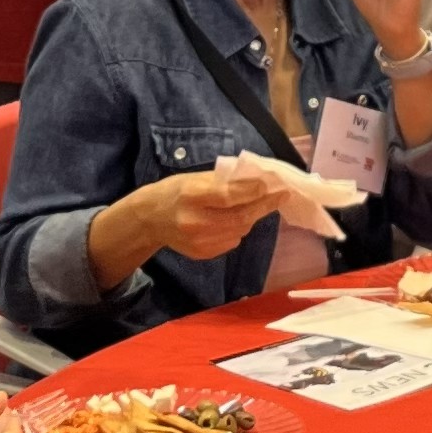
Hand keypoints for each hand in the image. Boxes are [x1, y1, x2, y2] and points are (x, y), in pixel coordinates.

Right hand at [133, 159, 288, 261]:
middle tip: (281, 195)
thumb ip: (224, 180)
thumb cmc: (175, 191)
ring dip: (252, 217)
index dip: (253, 191)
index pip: (228, 196)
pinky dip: (239, 229)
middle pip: (239, 217)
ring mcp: (198, 241)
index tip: (272, 184)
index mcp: (190, 195)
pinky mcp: (202, 254)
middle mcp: (194, 221)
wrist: (150, 220)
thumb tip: (257, 179)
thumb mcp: (194, 178)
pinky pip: (232, 241)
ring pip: (240, 231)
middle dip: (264, 206)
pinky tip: (233, 220)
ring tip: (257, 204)